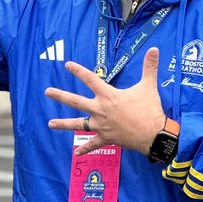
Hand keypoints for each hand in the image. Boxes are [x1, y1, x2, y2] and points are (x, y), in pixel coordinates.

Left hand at [45, 47, 166, 155]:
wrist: (153, 134)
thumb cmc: (150, 109)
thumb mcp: (148, 86)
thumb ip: (150, 67)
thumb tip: (155, 49)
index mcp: (108, 96)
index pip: (90, 79)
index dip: (78, 71)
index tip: (66, 65)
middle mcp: (100, 110)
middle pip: (76, 101)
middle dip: (60, 96)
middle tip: (47, 92)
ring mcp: (101, 125)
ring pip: (78, 124)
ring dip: (63, 124)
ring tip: (50, 124)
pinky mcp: (106, 138)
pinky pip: (92, 144)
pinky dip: (85, 149)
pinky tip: (76, 153)